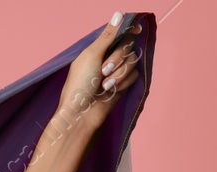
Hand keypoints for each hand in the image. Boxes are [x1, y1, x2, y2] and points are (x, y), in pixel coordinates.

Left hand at [57, 14, 142, 133]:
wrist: (82, 113)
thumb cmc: (80, 84)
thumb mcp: (91, 55)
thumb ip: (108, 35)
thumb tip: (119, 13)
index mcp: (98, 47)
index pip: (119, 32)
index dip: (129, 30)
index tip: (136, 30)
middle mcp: (108, 56)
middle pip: (128, 45)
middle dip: (118, 58)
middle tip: (103, 69)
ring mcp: (117, 70)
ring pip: (132, 61)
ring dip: (119, 73)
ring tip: (104, 84)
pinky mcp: (123, 82)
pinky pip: (134, 75)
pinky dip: (122, 82)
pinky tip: (111, 90)